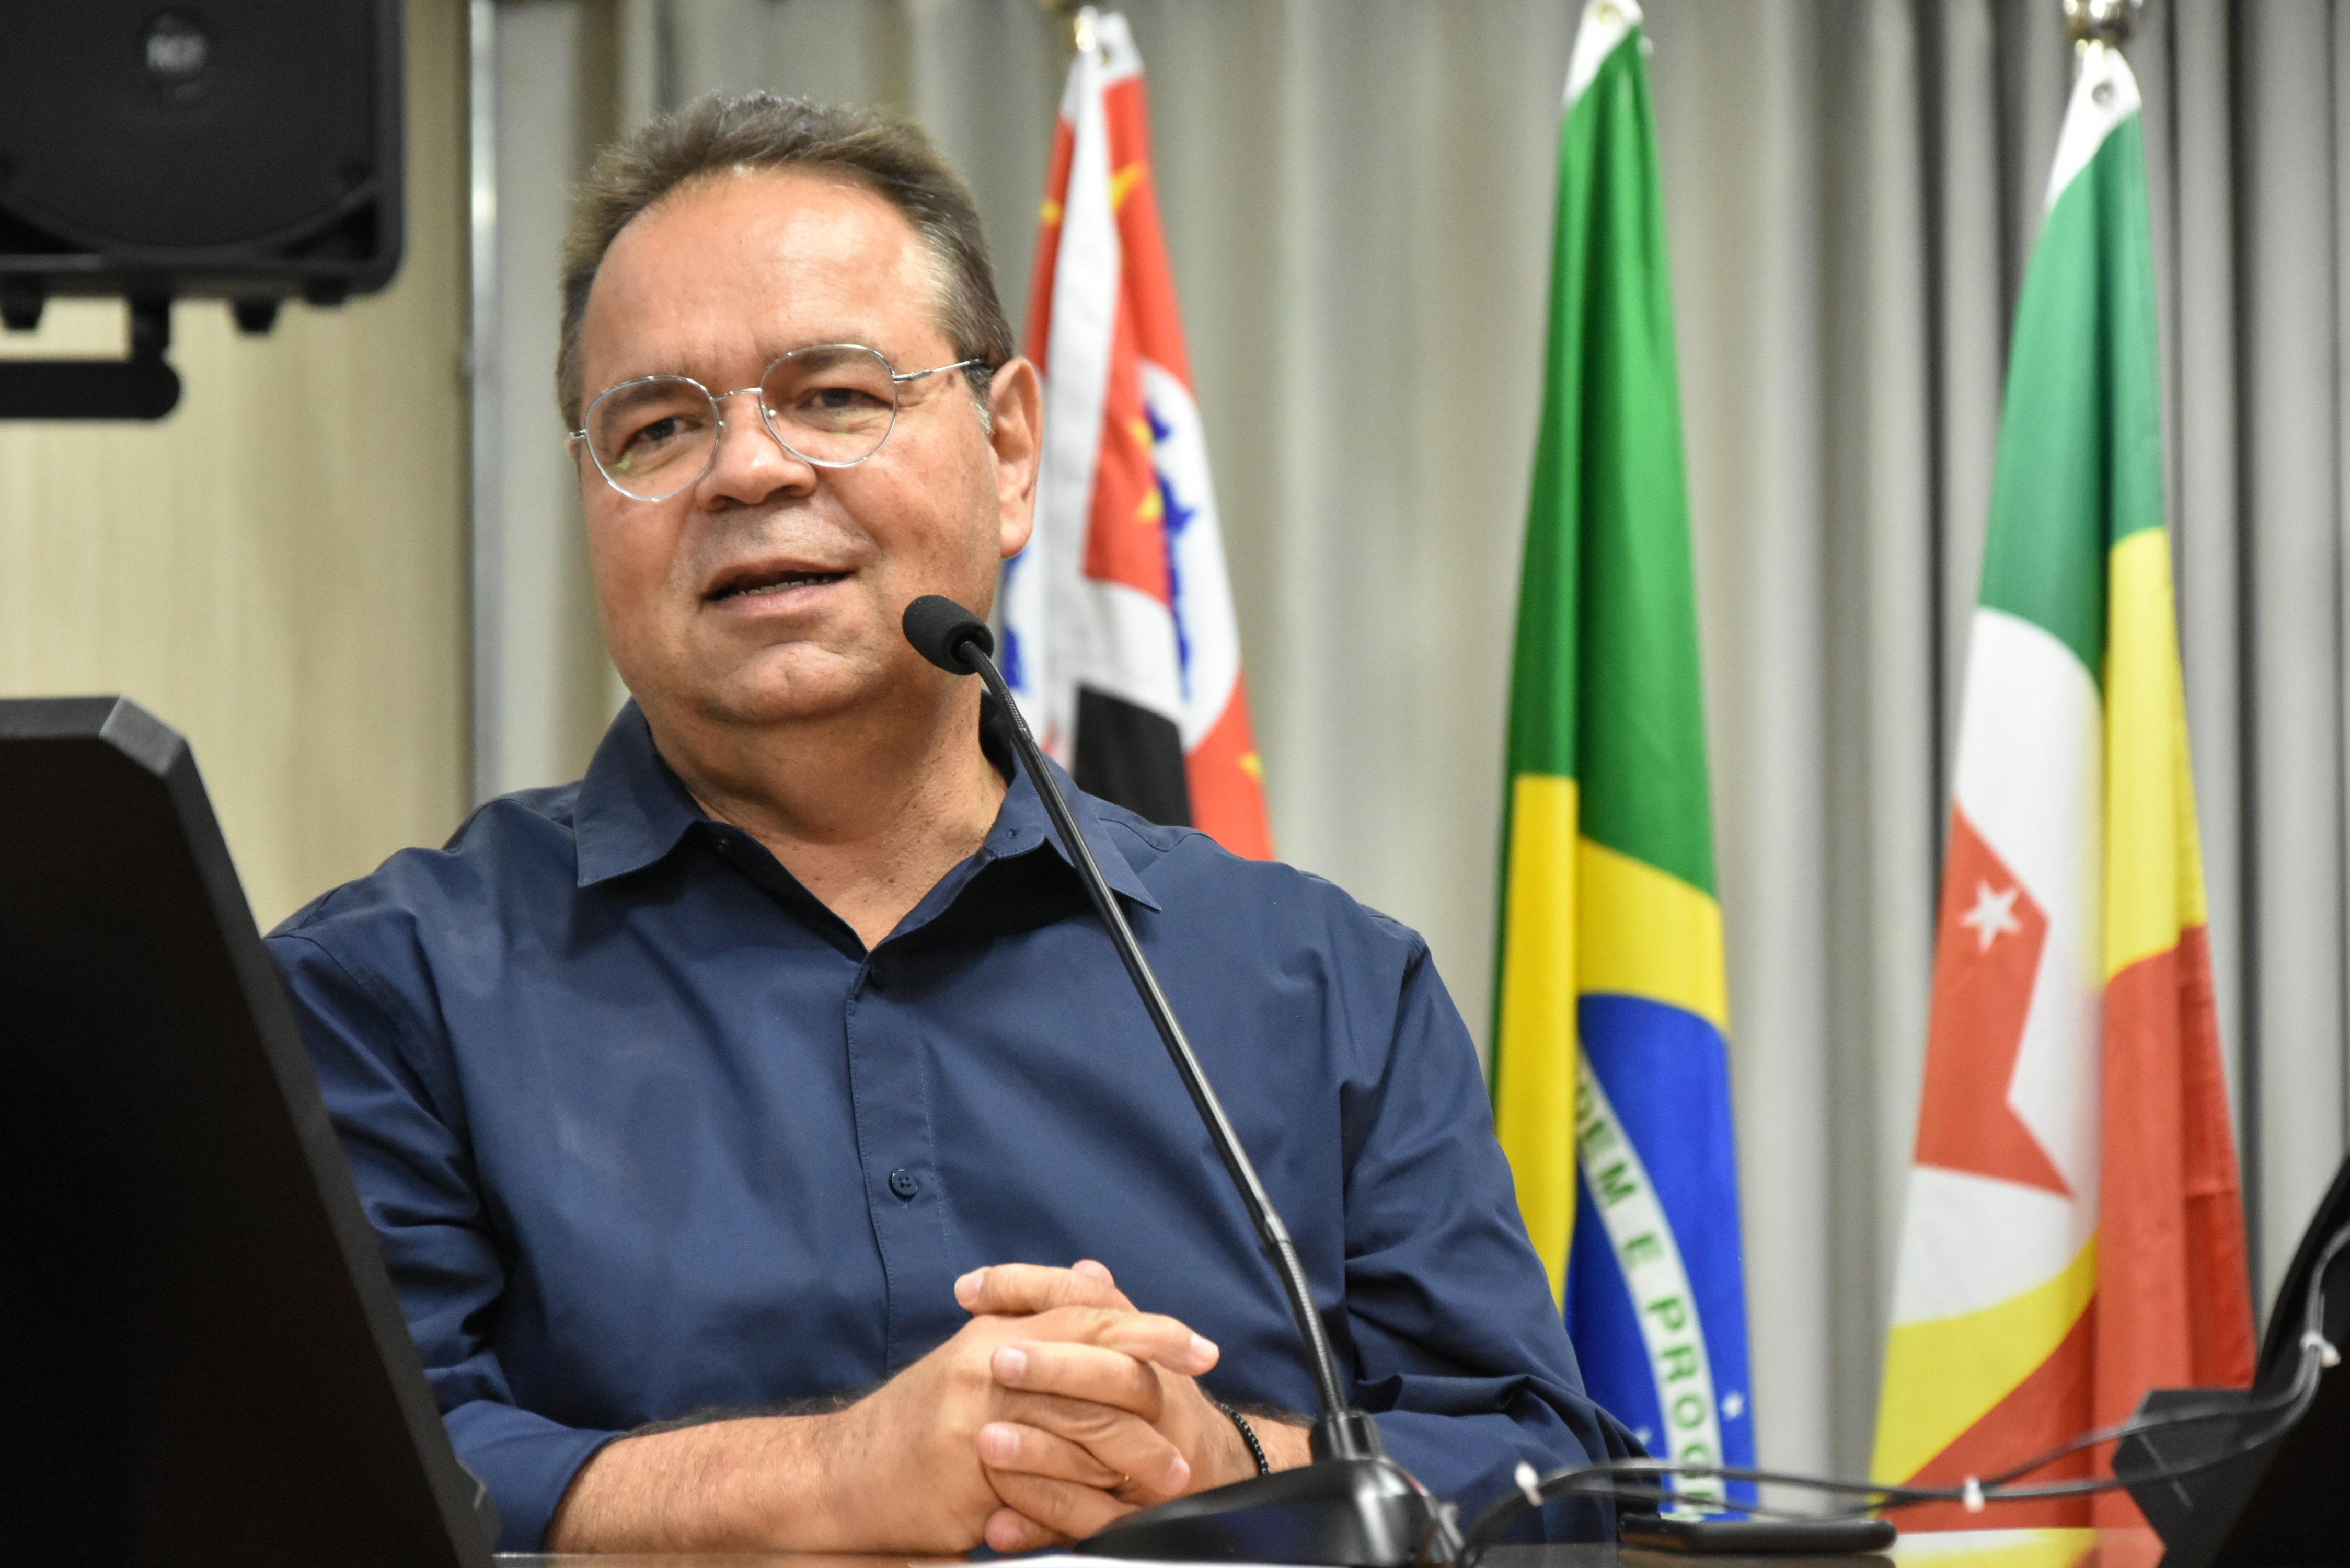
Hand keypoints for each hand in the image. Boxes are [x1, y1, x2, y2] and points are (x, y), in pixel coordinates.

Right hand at [545, 1281, 1214, 1554]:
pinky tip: (1113, 1512)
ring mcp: (980, 1417)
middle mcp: (991, 1363)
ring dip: (1132, 1452)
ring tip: (1173, 1471)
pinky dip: (1083, 1499)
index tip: (1201, 1347)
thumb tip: (1097, 1274)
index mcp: (999, 1333)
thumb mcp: (977, 1355)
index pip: (1089, 1316)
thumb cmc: (917, 1421)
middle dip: (1156, 1383)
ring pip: (1077, 1426)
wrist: (839, 1475)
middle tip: (1202, 1406)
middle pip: (1092, 1362)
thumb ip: (1038, 1317)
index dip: (1150, 1329)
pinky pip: (1042, 1483)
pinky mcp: (969, 1470)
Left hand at [956, 1261, 1311, 1551]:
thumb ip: (1096, 1316)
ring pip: (1102, 1444)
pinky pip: (1091, 1520)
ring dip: (1039, 1448)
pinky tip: (997, 1526)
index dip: (1028, 1287)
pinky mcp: (1137, 1516)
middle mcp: (1155, 1396)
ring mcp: (1153, 1456)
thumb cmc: (1152, 1407)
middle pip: (1111, 1372)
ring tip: (986, 1444)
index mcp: (1140, 1346)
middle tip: (997, 1360)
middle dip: (1053, 1366)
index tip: (967, 1290)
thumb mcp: (1128, 1352)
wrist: (1208, 1473)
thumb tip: (1086, 1264)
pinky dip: (1042, 1520)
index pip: (1090, 1299)